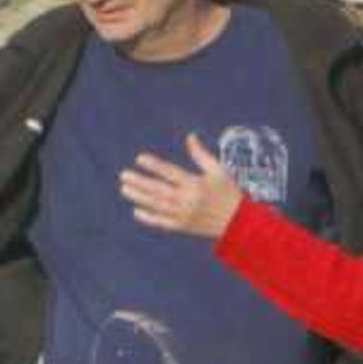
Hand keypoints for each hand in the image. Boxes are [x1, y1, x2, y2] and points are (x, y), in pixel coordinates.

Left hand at [119, 135, 242, 238]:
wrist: (239, 223)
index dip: (155, 166)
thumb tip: (190, 136)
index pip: (171, 173)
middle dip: (140, 182)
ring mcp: (184, 215)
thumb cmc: (228, 192)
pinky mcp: (183, 226)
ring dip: (139, 197)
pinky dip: (149, 217)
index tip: (140, 158)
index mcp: (196, 184)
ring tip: (124, 188)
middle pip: (159, 190)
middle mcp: (188, 200)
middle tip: (124, 175)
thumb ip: (201, 154)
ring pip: (157, 205)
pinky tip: (136, 211)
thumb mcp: (218, 170)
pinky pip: (162, 222)